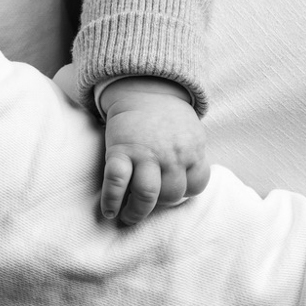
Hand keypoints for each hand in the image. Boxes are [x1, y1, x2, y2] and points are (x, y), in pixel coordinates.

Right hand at [99, 77, 209, 225]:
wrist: (143, 89)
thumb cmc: (168, 119)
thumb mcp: (192, 134)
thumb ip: (193, 158)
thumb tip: (189, 188)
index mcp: (192, 150)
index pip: (196, 186)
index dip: (183, 194)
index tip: (171, 195)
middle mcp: (172, 154)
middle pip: (171, 195)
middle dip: (159, 206)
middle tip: (146, 206)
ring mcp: (146, 153)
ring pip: (147, 195)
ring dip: (136, 212)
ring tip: (128, 216)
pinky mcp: (120, 150)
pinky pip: (116, 182)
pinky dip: (111, 201)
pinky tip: (109, 211)